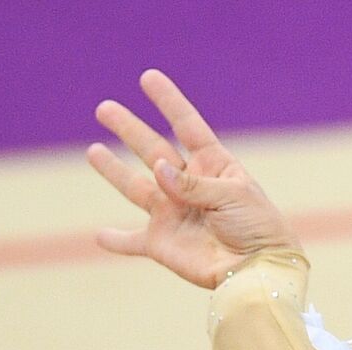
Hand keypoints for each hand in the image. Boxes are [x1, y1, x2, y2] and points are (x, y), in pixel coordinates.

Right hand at [86, 69, 302, 288]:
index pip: (188, 127)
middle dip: (129, 129)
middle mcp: (189, 187)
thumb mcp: (232, 196)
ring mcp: (173, 214)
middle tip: (104, 108)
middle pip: (153, 151)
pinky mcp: (162, 244)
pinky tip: (99, 236)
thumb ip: (193, 183)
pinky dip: (115, 241)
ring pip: (136, 188)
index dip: (169, 102)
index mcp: (214, 167)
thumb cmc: (257, 228)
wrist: (258, 270)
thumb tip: (159, 168)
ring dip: (113, 170)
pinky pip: (132, 242)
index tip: (148, 78)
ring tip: (93, 151)